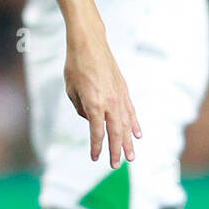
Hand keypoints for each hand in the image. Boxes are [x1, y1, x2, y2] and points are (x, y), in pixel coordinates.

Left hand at [64, 35, 141, 166]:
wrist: (89, 43)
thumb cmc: (75, 66)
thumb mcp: (71, 90)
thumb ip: (81, 108)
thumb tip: (91, 120)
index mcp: (94, 103)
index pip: (97, 132)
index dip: (96, 147)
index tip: (95, 157)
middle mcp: (110, 102)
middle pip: (115, 133)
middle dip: (116, 151)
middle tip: (116, 165)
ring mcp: (120, 96)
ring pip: (126, 124)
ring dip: (128, 142)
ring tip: (131, 157)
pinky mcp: (124, 90)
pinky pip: (130, 111)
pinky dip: (134, 124)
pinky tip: (137, 135)